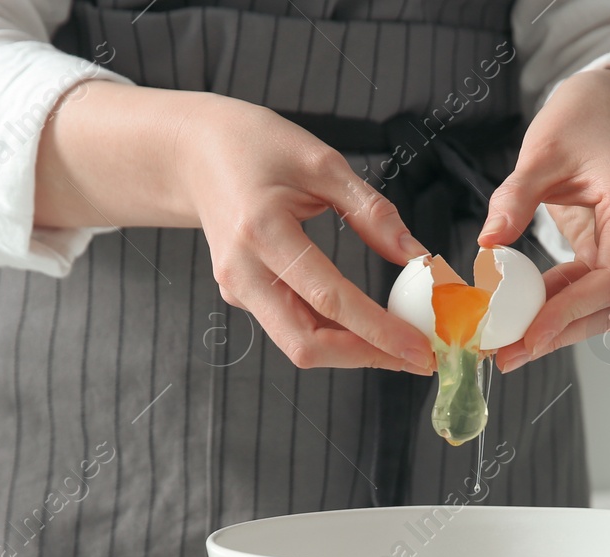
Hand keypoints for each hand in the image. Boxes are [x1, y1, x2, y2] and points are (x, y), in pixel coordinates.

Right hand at [36, 84, 432, 372]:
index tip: (419, 348)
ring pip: (299, 344)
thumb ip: (371, 211)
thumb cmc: (253, 145)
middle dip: (366, 358)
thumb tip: (416, 258)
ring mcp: (237, 288)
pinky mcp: (241, 295)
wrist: (190, 152)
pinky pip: (291, 326)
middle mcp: (242, 271)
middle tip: (417, 358)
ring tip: (401, 345)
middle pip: (306, 344)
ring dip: (353, 351)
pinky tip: (367, 325)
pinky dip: (334, 333)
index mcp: (262, 231)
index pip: (328, 298)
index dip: (379, 330)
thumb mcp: (320, 161)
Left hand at [476, 69, 609, 371]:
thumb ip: (514, 198)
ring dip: (561, 328)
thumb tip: (488, 245)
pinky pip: (598, 293)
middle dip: (560, 333)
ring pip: (608, 307)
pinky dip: (564, 309)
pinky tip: (526, 319)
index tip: (531, 334)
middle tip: (508, 355)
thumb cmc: (584, 122)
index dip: (572, 311)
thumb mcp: (541, 152)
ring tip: (510, 346)